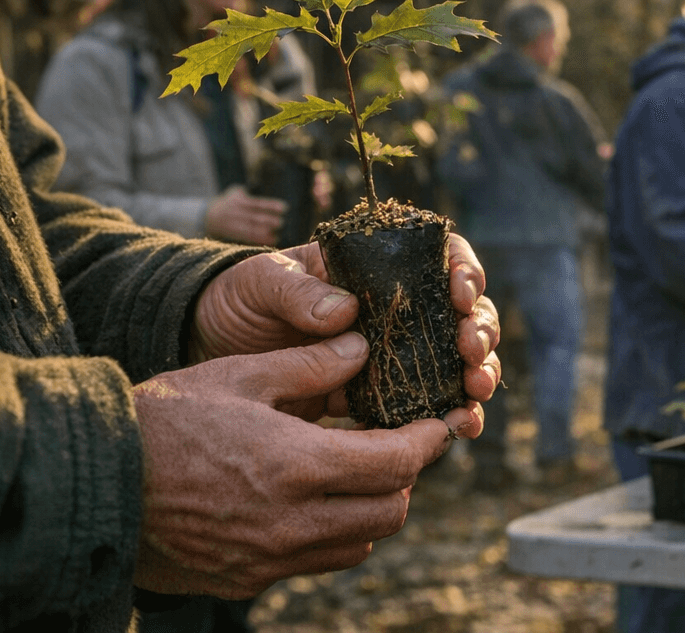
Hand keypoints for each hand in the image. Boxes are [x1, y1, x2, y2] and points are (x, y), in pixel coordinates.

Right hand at [133, 334, 469, 597]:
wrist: (92, 483)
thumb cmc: (163, 420)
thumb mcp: (239, 375)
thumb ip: (310, 364)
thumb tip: (362, 349)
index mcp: (298, 466)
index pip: (398, 464)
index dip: (429, 440)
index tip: (440, 421)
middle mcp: (292, 523)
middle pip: (391, 511)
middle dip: (405, 476)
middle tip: (395, 443)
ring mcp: (269, 560)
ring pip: (359, 543)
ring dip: (372, 509)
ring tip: (355, 471)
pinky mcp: (247, 580)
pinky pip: (316, 563)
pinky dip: (333, 535)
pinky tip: (312, 501)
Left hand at [188, 235, 501, 416]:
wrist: (205, 351)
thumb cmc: (236, 300)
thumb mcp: (259, 282)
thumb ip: (297, 291)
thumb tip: (344, 311)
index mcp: (375, 267)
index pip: (439, 258)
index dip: (462, 272)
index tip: (459, 294)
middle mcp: (395, 311)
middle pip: (462, 313)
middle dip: (479, 331)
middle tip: (470, 351)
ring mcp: (390, 356)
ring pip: (455, 362)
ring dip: (476, 375)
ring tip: (475, 394)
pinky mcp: (376, 399)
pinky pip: (424, 407)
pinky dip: (448, 417)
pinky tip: (461, 427)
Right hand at [204, 185, 286, 245]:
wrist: (206, 216)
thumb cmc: (228, 203)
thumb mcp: (234, 193)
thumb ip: (245, 192)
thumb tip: (258, 186)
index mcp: (238, 200)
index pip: (257, 203)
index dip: (271, 206)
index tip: (284, 208)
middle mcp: (235, 212)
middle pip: (254, 217)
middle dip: (268, 220)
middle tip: (281, 223)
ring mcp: (232, 224)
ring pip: (249, 229)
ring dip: (263, 232)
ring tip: (275, 234)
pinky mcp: (231, 233)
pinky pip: (246, 237)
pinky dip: (258, 240)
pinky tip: (270, 240)